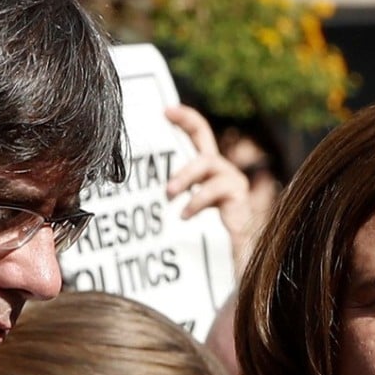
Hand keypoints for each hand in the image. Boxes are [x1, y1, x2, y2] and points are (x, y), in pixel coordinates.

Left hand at [164, 105, 255, 274]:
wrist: (229, 264)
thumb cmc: (201, 237)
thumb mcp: (181, 210)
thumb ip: (170, 196)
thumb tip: (134, 191)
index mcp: (205, 172)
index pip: (198, 136)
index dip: (185, 119)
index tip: (165, 109)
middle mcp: (220, 171)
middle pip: (205, 137)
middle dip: (188, 122)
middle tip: (165, 117)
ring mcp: (232, 183)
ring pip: (208, 163)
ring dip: (185, 175)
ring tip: (168, 194)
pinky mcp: (240, 198)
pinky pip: (217, 189)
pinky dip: (197, 200)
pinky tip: (184, 215)